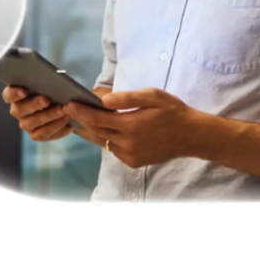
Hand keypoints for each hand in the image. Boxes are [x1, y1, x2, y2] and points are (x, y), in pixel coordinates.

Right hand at [2, 85, 72, 141]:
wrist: (67, 105)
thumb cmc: (55, 88)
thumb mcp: (50, 81)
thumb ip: (45, 80)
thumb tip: (49, 80)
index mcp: (16, 95)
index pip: (8, 95)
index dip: (14, 94)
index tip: (24, 91)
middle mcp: (18, 110)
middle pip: (19, 110)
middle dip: (34, 104)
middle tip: (46, 100)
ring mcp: (26, 123)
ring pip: (31, 123)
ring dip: (48, 116)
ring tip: (62, 110)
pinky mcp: (36, 134)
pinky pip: (43, 134)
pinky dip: (56, 127)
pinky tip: (67, 120)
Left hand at [63, 88, 199, 167]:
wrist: (191, 136)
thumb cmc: (172, 111)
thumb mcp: (153, 96)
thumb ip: (128, 97)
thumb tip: (104, 99)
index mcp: (131, 125)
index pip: (97, 118)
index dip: (81, 111)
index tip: (68, 104)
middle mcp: (128, 143)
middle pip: (97, 131)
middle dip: (83, 120)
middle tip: (71, 109)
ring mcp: (130, 155)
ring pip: (104, 142)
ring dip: (92, 131)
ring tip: (81, 120)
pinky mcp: (134, 162)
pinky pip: (114, 150)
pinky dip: (107, 140)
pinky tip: (103, 131)